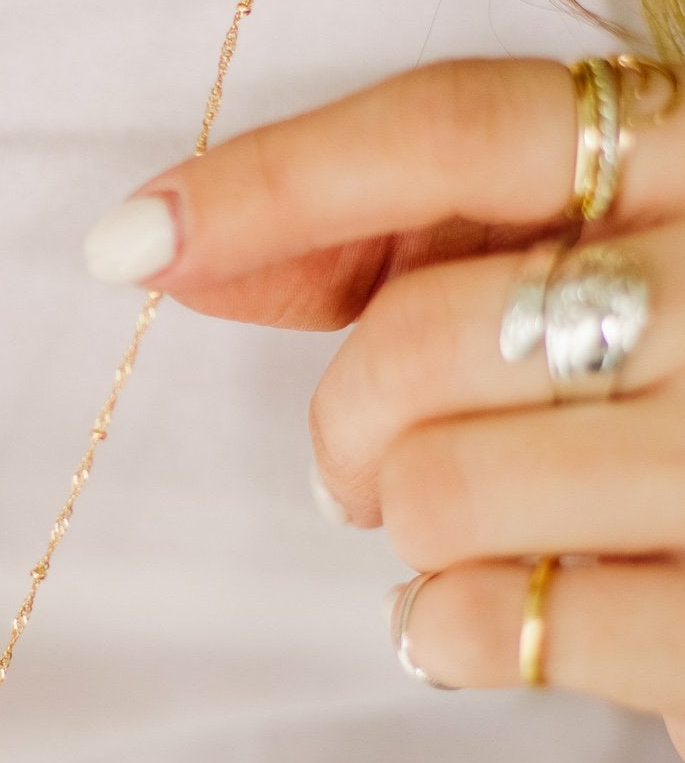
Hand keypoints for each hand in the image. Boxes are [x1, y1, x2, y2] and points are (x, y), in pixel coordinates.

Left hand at [84, 56, 684, 752]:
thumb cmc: (676, 392)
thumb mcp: (593, 266)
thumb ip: (412, 239)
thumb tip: (173, 248)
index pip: (458, 131)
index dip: (273, 182)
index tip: (132, 241)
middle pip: (419, 331)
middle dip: (347, 422)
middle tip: (365, 469)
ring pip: (438, 488)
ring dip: (406, 529)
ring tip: (461, 534)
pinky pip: (493, 622)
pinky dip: (449, 631)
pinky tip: (494, 618)